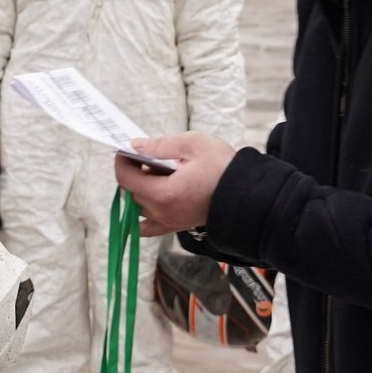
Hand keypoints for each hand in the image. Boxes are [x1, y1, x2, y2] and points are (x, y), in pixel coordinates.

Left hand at [116, 132, 235, 236]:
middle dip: (134, 173)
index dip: (122, 161)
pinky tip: (150, 200)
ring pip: (138, 206)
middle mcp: (162, 212)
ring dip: (140, 189)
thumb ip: (160, 145)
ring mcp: (168, 222)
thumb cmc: (224, 169)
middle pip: (130, 192)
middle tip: (151, 158)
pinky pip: (148, 227)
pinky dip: (142, 215)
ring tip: (160, 174)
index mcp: (163, 193)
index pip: (125, 178)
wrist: (249, 194)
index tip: (126, 150)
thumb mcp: (193, 145)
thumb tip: (137, 146)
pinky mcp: (176, 226)